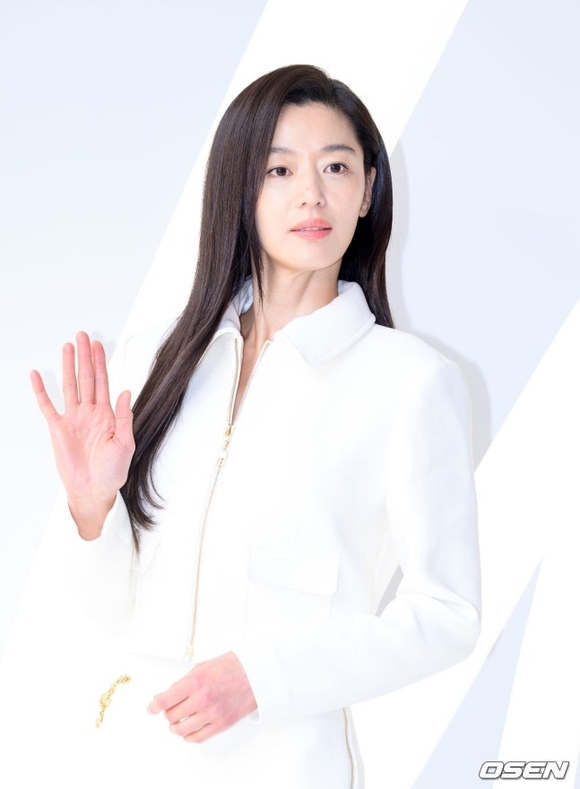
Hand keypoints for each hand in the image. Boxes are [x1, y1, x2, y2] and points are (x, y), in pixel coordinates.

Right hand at [30, 331, 134, 538]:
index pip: (103, 382)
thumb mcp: (125, 443)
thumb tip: (126, 391)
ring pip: (69, 386)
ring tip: (67, 347)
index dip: (100, 362)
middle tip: (82, 336)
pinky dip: (41, 390)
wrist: (94, 490)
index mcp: (107, 415)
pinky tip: (36, 375)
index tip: (98, 344)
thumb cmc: (113, 471)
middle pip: (86, 378)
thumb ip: (124, 417)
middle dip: (85, 357)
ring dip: (67, 367)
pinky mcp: (58, 429)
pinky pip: (47, 406)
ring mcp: (73, 419)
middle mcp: (89, 413)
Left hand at [147, 652, 256, 742]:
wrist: (256, 674)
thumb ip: (184, 682)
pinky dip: (189, 736)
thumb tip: (166, 696)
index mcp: (196, 680)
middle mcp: (203, 698)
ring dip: (176, 726)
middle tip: (170, 709)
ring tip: (178, 721)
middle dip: (168, 713)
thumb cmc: (232, 667)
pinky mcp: (221, 724)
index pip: (165, 700)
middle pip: (171, 716)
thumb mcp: (203, 667)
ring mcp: (213, 713)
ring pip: (181, 729)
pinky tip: (189, 729)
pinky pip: (197, 737)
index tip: (151, 708)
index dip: (154, 706)